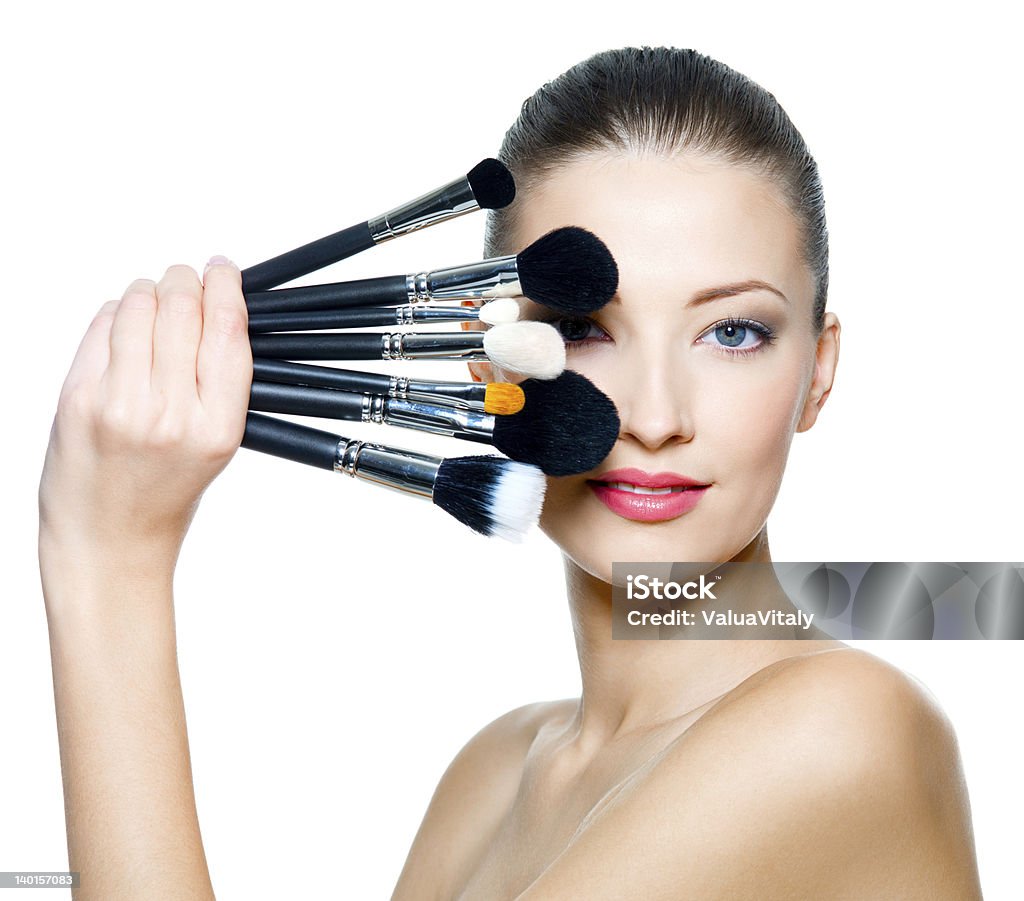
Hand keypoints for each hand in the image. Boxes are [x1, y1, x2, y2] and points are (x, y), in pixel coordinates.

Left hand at [38, 258, 252, 577]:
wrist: (109, 538)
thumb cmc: (165, 491)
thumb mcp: (215, 443)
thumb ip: (219, 379)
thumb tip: (216, 305)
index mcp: (217, 427)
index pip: (228, 330)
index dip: (226, 286)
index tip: (224, 270)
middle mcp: (169, 414)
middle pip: (184, 306)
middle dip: (187, 281)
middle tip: (188, 282)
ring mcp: (119, 403)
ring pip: (139, 305)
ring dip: (150, 293)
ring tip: (154, 308)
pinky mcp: (77, 396)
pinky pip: (103, 324)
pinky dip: (117, 315)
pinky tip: (126, 332)